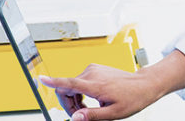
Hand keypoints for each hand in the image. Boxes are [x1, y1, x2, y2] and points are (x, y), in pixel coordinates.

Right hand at [41, 64, 161, 119]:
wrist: (144, 84)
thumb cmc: (132, 98)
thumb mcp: (113, 113)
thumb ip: (92, 116)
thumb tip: (75, 118)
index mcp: (96, 85)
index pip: (69, 83)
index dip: (53, 82)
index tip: (40, 79)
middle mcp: (92, 73)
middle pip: (65, 89)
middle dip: (67, 105)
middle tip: (80, 116)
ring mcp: (93, 69)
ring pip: (71, 86)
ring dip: (74, 100)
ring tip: (88, 110)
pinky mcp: (95, 69)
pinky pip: (78, 82)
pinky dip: (79, 93)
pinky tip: (90, 100)